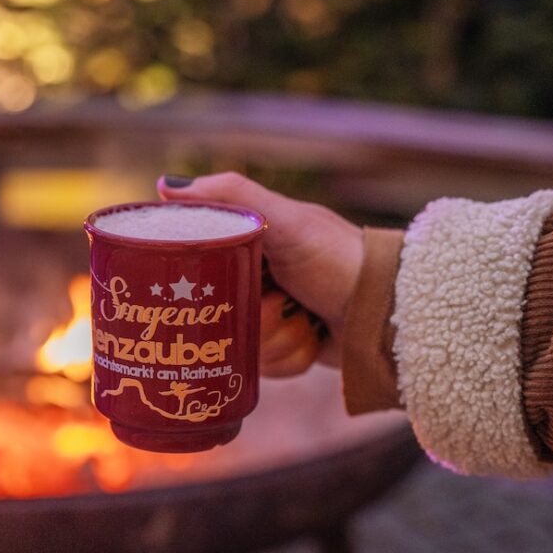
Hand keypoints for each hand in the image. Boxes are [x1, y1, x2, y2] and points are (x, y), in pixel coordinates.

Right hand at [157, 173, 362, 377]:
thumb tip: (165, 186)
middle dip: (248, 314)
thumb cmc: (338, 257)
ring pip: (238, 343)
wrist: (387, 312)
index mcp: (251, 241)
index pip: (199, 262)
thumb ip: (232, 196)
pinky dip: (289, 357)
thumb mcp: (285, 220)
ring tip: (303, 320)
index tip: (209, 285)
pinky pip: (263, 367)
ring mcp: (271, 316)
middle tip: (278, 301)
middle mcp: (257, 277)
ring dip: (274, 337)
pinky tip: (310, 339)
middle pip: (215, 311)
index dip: (199, 279)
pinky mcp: (285, 349)